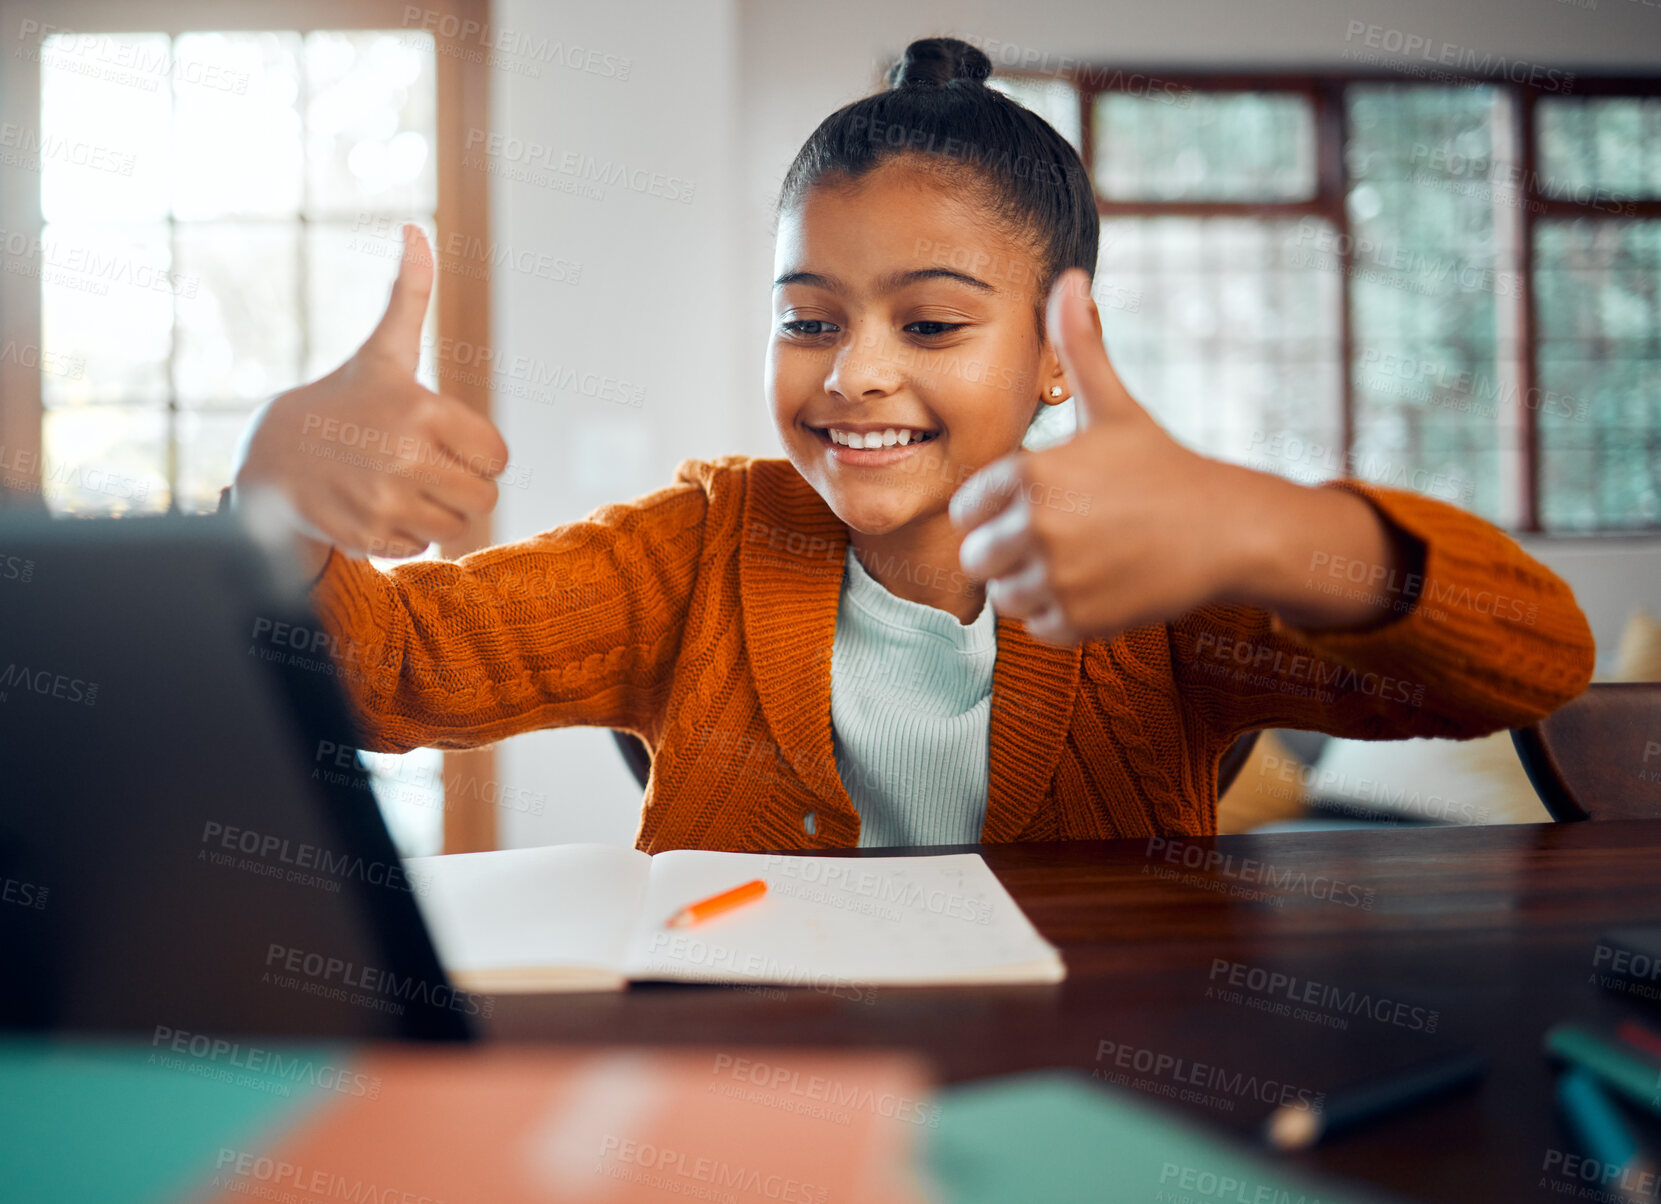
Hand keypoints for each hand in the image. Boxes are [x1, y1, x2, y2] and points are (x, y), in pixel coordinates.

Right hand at [232, 223, 508, 567]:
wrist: (271, 455)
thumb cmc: (344, 398)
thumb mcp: (383, 351)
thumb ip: (409, 295)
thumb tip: (414, 229)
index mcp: (421, 409)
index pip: (499, 458)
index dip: (481, 454)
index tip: (450, 443)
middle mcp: (404, 457)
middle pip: (485, 499)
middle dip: (464, 487)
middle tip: (430, 470)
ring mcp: (383, 500)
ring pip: (456, 527)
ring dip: (438, 512)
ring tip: (402, 486)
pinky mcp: (365, 536)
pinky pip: (420, 547)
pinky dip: (405, 533)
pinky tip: (376, 506)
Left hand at [950, 268, 1271, 644]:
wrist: (1227, 530)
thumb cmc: (1163, 466)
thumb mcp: (1114, 406)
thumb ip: (1078, 347)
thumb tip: (1068, 277)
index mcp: (1029, 473)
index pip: (967, 508)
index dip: (997, 508)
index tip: (1040, 503)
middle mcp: (1035, 526)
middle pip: (977, 556)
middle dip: (1008, 550)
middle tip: (1059, 538)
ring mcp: (1056, 577)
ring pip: (1003, 595)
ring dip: (1030, 584)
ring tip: (1077, 561)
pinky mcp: (1077, 621)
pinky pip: (1036, 627)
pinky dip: (1058, 615)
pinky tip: (1094, 587)